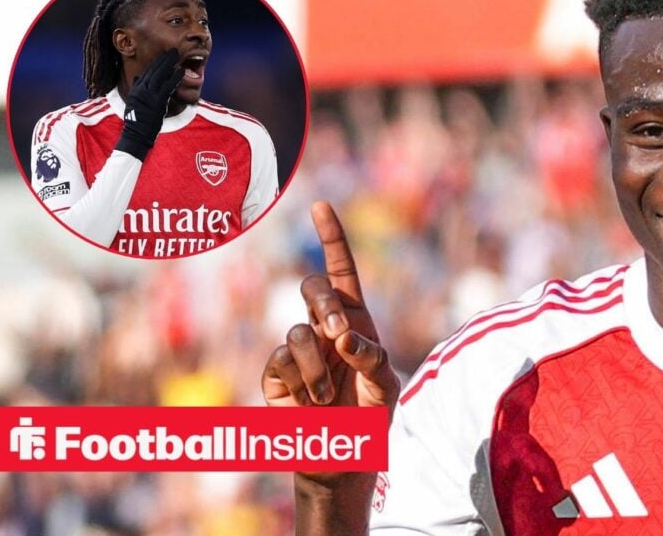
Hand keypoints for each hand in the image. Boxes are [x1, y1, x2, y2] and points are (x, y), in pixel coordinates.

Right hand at [114, 48, 183, 160]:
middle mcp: (141, 90)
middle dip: (163, 59)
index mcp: (136, 90)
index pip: (147, 72)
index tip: (163, 55)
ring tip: (177, 55)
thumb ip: (136, 89)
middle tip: (172, 50)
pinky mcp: (157, 102)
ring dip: (169, 64)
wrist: (136, 134)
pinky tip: (181, 71)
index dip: (156, 63)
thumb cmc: (137, 121)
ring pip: (160, 76)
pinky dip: (174, 78)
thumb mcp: (134, 102)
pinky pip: (167, 87)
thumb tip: (137, 77)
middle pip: (153, 70)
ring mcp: (149, 96)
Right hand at [263, 201, 399, 474]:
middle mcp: (322, 327)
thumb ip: (372, 358)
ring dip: (317, 366)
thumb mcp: (386, 386)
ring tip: (327, 396)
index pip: (341, 270)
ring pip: (297, 332)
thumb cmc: (370, 416)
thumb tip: (343, 338)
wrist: (344, 456)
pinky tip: (309, 402)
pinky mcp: (276, 375)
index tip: (320, 206)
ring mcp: (297, 350)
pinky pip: (280, 363)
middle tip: (340, 335)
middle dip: (325, 305)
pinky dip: (300, 383)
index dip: (332, 237)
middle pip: (312, 287)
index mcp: (353, 320)